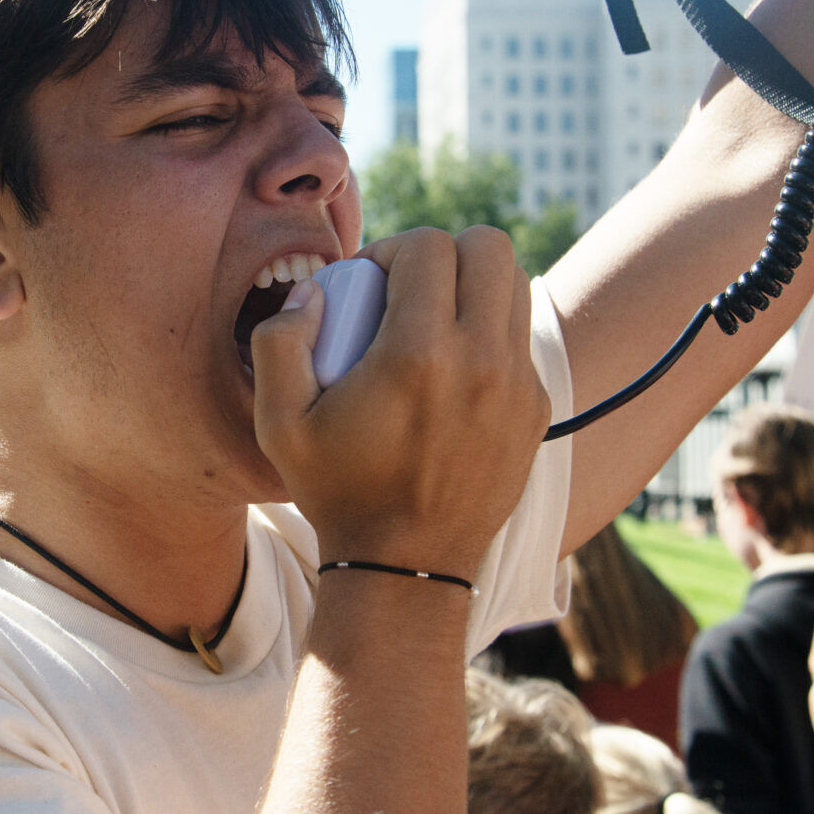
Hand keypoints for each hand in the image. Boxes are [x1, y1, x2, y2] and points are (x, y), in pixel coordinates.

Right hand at [251, 227, 548, 578]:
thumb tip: (313, 294)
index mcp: (418, 353)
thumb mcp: (279, 424)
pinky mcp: (534, 409)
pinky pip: (519, 339)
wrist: (406, 567)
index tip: (368, 282)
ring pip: (514, 286)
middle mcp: (480, 360)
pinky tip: (453, 370)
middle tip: (408, 287)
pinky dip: (490, 334)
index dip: (391, 249)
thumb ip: (279, 343)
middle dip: (444, 252)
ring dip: (474, 286)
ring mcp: (516, 385)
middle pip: (489, 247)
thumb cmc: (339, 492)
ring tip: (434, 319)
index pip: (428, 246)